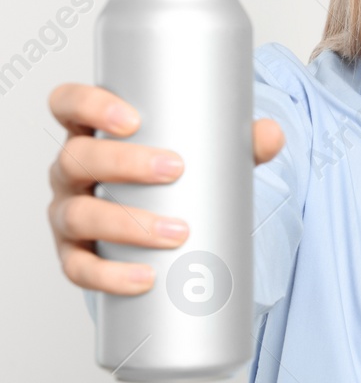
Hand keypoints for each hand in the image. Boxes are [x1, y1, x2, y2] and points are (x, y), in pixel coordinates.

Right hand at [47, 84, 283, 294]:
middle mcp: (72, 172)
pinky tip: (143, 278)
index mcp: (93, 135)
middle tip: (174, 169)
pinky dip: (109, 276)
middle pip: (76, 159)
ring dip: (125, 224)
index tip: (131, 119)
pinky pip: (79, 268)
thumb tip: (271, 134)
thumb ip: (238, 142)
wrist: (161, 228)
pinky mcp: (75, 255)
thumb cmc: (173, 179)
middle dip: (123, 163)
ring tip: (176, 232)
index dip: (87, 105)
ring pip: (78, 214)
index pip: (68, 105)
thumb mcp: (203, 155)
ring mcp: (68, 213)